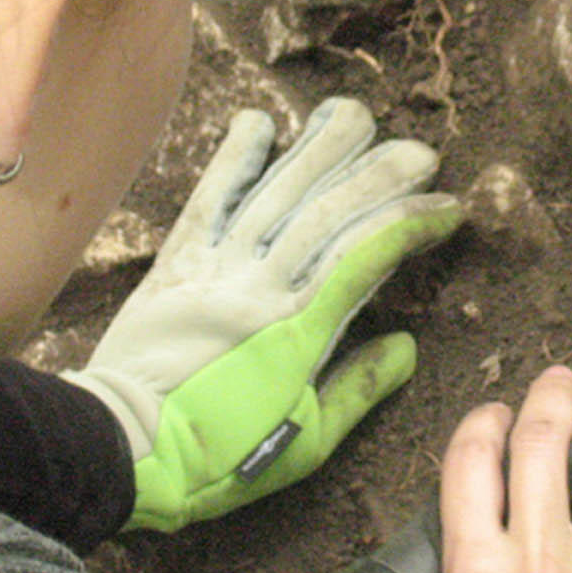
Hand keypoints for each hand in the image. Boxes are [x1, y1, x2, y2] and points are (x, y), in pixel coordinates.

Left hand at [65, 98, 461, 532]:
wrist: (125, 447)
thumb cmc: (219, 457)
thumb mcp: (306, 444)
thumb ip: (357, 390)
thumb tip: (406, 348)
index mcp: (299, 331)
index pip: (367, 258)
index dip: (410, 225)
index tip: (447, 208)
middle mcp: (259, 287)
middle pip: (327, 212)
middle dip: (379, 175)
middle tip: (420, 152)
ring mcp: (215, 268)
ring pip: (275, 194)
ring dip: (317, 149)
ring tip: (355, 115)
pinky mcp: (175, 262)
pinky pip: (208, 200)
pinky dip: (234, 159)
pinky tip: (261, 123)